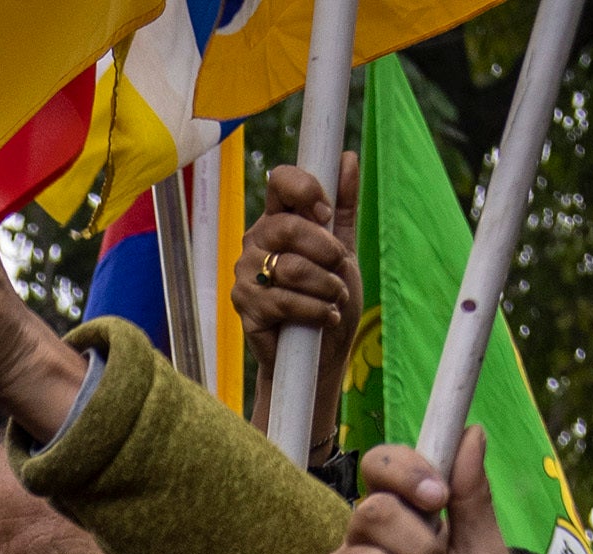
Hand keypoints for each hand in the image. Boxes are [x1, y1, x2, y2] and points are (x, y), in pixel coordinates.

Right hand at [230, 155, 355, 348]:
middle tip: (340, 267)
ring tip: (335, 299)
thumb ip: (343, 206)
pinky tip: (325, 317)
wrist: (317, 355)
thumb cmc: (327, 299)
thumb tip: (346, 157)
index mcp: (277, 220)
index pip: (281, 182)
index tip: (326, 213)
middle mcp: (255, 241)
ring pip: (290, 268)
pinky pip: (284, 301)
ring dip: (326, 285)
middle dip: (325, 249)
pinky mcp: (246, 307)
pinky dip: (315, 310)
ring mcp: (246, 274)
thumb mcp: (343, 250)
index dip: (306, 190)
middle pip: (288, 226)